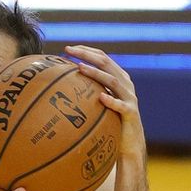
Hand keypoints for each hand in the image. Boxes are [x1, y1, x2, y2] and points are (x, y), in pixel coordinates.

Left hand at [64, 45, 145, 160]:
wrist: (130, 143)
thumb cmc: (110, 122)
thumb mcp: (98, 104)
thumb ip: (87, 92)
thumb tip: (59, 86)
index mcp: (118, 78)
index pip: (102, 57)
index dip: (86, 50)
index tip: (67, 48)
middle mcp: (125, 84)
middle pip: (106, 63)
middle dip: (87, 54)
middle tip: (68, 50)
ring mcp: (129, 97)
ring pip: (113, 81)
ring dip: (96, 73)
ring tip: (80, 68)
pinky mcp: (131, 112)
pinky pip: (121, 105)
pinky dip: (111, 100)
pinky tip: (101, 97)